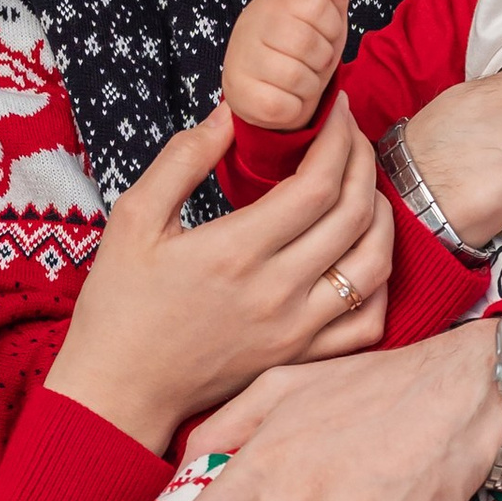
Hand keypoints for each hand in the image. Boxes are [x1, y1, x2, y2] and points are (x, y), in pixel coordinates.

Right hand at [50, 99, 391, 453]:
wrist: (120, 390)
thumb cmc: (121, 304)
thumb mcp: (134, 219)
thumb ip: (182, 160)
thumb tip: (230, 113)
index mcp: (236, 251)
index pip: (318, 183)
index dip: (338, 138)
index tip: (334, 110)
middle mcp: (277, 291)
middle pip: (354, 214)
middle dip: (363, 162)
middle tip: (352, 136)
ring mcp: (295, 330)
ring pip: (373, 265)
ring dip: (381, 217)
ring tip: (365, 187)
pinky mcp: (300, 358)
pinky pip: (367, 322)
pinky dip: (379, 284)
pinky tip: (364, 255)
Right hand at [222, 0, 350, 130]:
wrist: (266, 89)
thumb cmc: (300, 49)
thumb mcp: (323, 18)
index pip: (319, 6)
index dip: (331, 29)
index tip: (321, 36)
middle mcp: (251, 23)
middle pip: (310, 44)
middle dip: (321, 61)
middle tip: (310, 63)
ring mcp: (241, 59)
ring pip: (298, 78)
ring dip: (309, 87)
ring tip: (298, 82)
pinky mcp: (240, 95)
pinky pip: (284, 106)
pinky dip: (294, 109)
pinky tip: (285, 99)